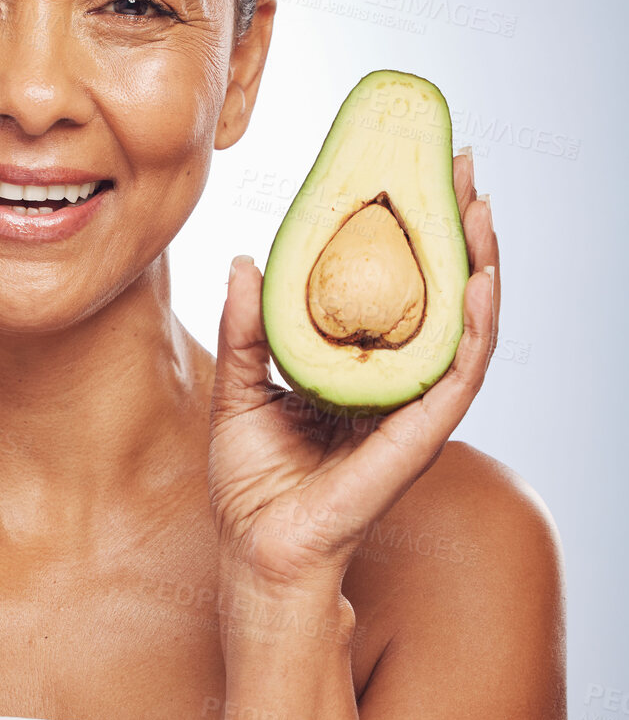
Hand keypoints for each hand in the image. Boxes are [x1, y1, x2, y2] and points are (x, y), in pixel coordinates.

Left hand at [207, 151, 497, 589]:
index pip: (398, 289)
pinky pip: (459, 376)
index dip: (409, 233)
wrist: (258, 551)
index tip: (411, 173)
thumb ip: (247, 329)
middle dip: (454, 230)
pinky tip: (480, 282)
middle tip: (459, 167)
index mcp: (358, 371)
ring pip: (465, 328)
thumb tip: (246, 259)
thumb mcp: (238, 389)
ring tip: (480, 210)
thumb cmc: (252, 486)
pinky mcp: (419, 437)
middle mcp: (396, 385)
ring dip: (480, 266)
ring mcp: (413, 411)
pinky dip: (476, 328)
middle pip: (440, 296)